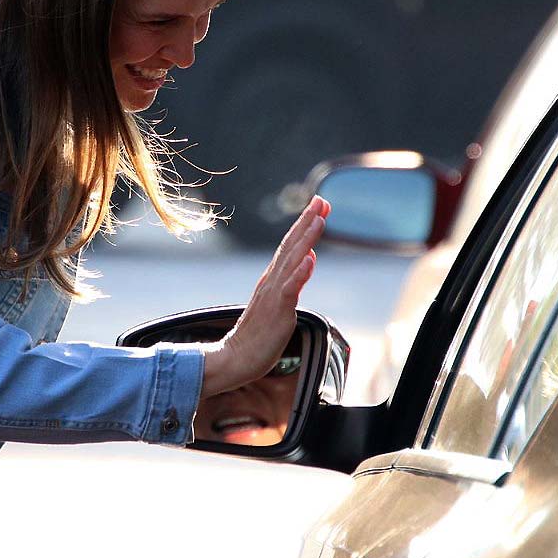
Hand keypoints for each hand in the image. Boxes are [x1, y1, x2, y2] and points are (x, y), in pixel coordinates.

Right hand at [202, 196, 328, 397]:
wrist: (235, 358)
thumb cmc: (257, 337)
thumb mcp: (279, 304)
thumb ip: (293, 280)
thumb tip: (308, 257)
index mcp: (273, 280)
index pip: (291, 247)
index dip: (305, 225)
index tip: (319, 206)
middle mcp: (272, 282)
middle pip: (292, 246)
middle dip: (307, 221)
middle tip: (321, 199)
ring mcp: (273, 294)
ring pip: (292, 261)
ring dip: (306, 239)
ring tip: (319, 219)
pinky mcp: (277, 310)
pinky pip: (289, 289)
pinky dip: (300, 272)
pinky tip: (310, 259)